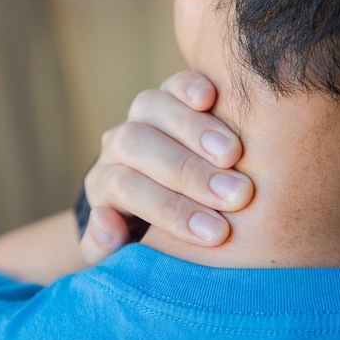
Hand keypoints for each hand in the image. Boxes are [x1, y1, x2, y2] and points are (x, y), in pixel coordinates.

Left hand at [80, 71, 253, 263]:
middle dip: (189, 172)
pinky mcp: (168, 96)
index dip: (171, 210)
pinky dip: (190, 86)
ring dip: (194, 130)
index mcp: (103, 186)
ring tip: (234, 155)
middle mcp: (117, 146)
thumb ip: (106, 247)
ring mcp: (141, 116)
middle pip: (137, 145)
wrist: (157, 203)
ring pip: (152, 107)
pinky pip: (173, 83)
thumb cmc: (148, 237)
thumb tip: (106, 218)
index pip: (125, 188)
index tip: (217, 233)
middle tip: (236, 195)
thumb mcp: (123, 255)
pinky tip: (213, 97)